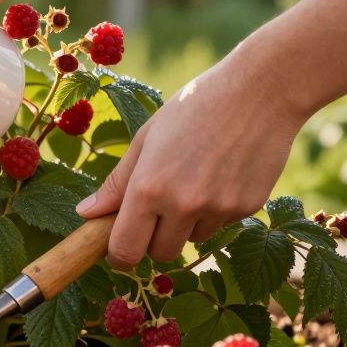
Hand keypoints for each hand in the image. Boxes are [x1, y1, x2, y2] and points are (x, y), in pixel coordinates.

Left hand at [75, 57, 305, 268]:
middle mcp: (182, 205)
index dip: (119, 254)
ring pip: (192, 239)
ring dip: (187, 223)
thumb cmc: (193, 108)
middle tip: (158, 207)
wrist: (260, 91)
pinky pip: (221, 225)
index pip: (126, 250)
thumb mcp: (146, 139)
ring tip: (196, 177)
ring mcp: (218, 209)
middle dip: (154, 238)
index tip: (118, 247)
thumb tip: (86, 214)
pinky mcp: (248, 208)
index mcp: (148, 188)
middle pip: (160, 253)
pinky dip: (216, 210)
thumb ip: (116, 183)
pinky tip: (223, 173)